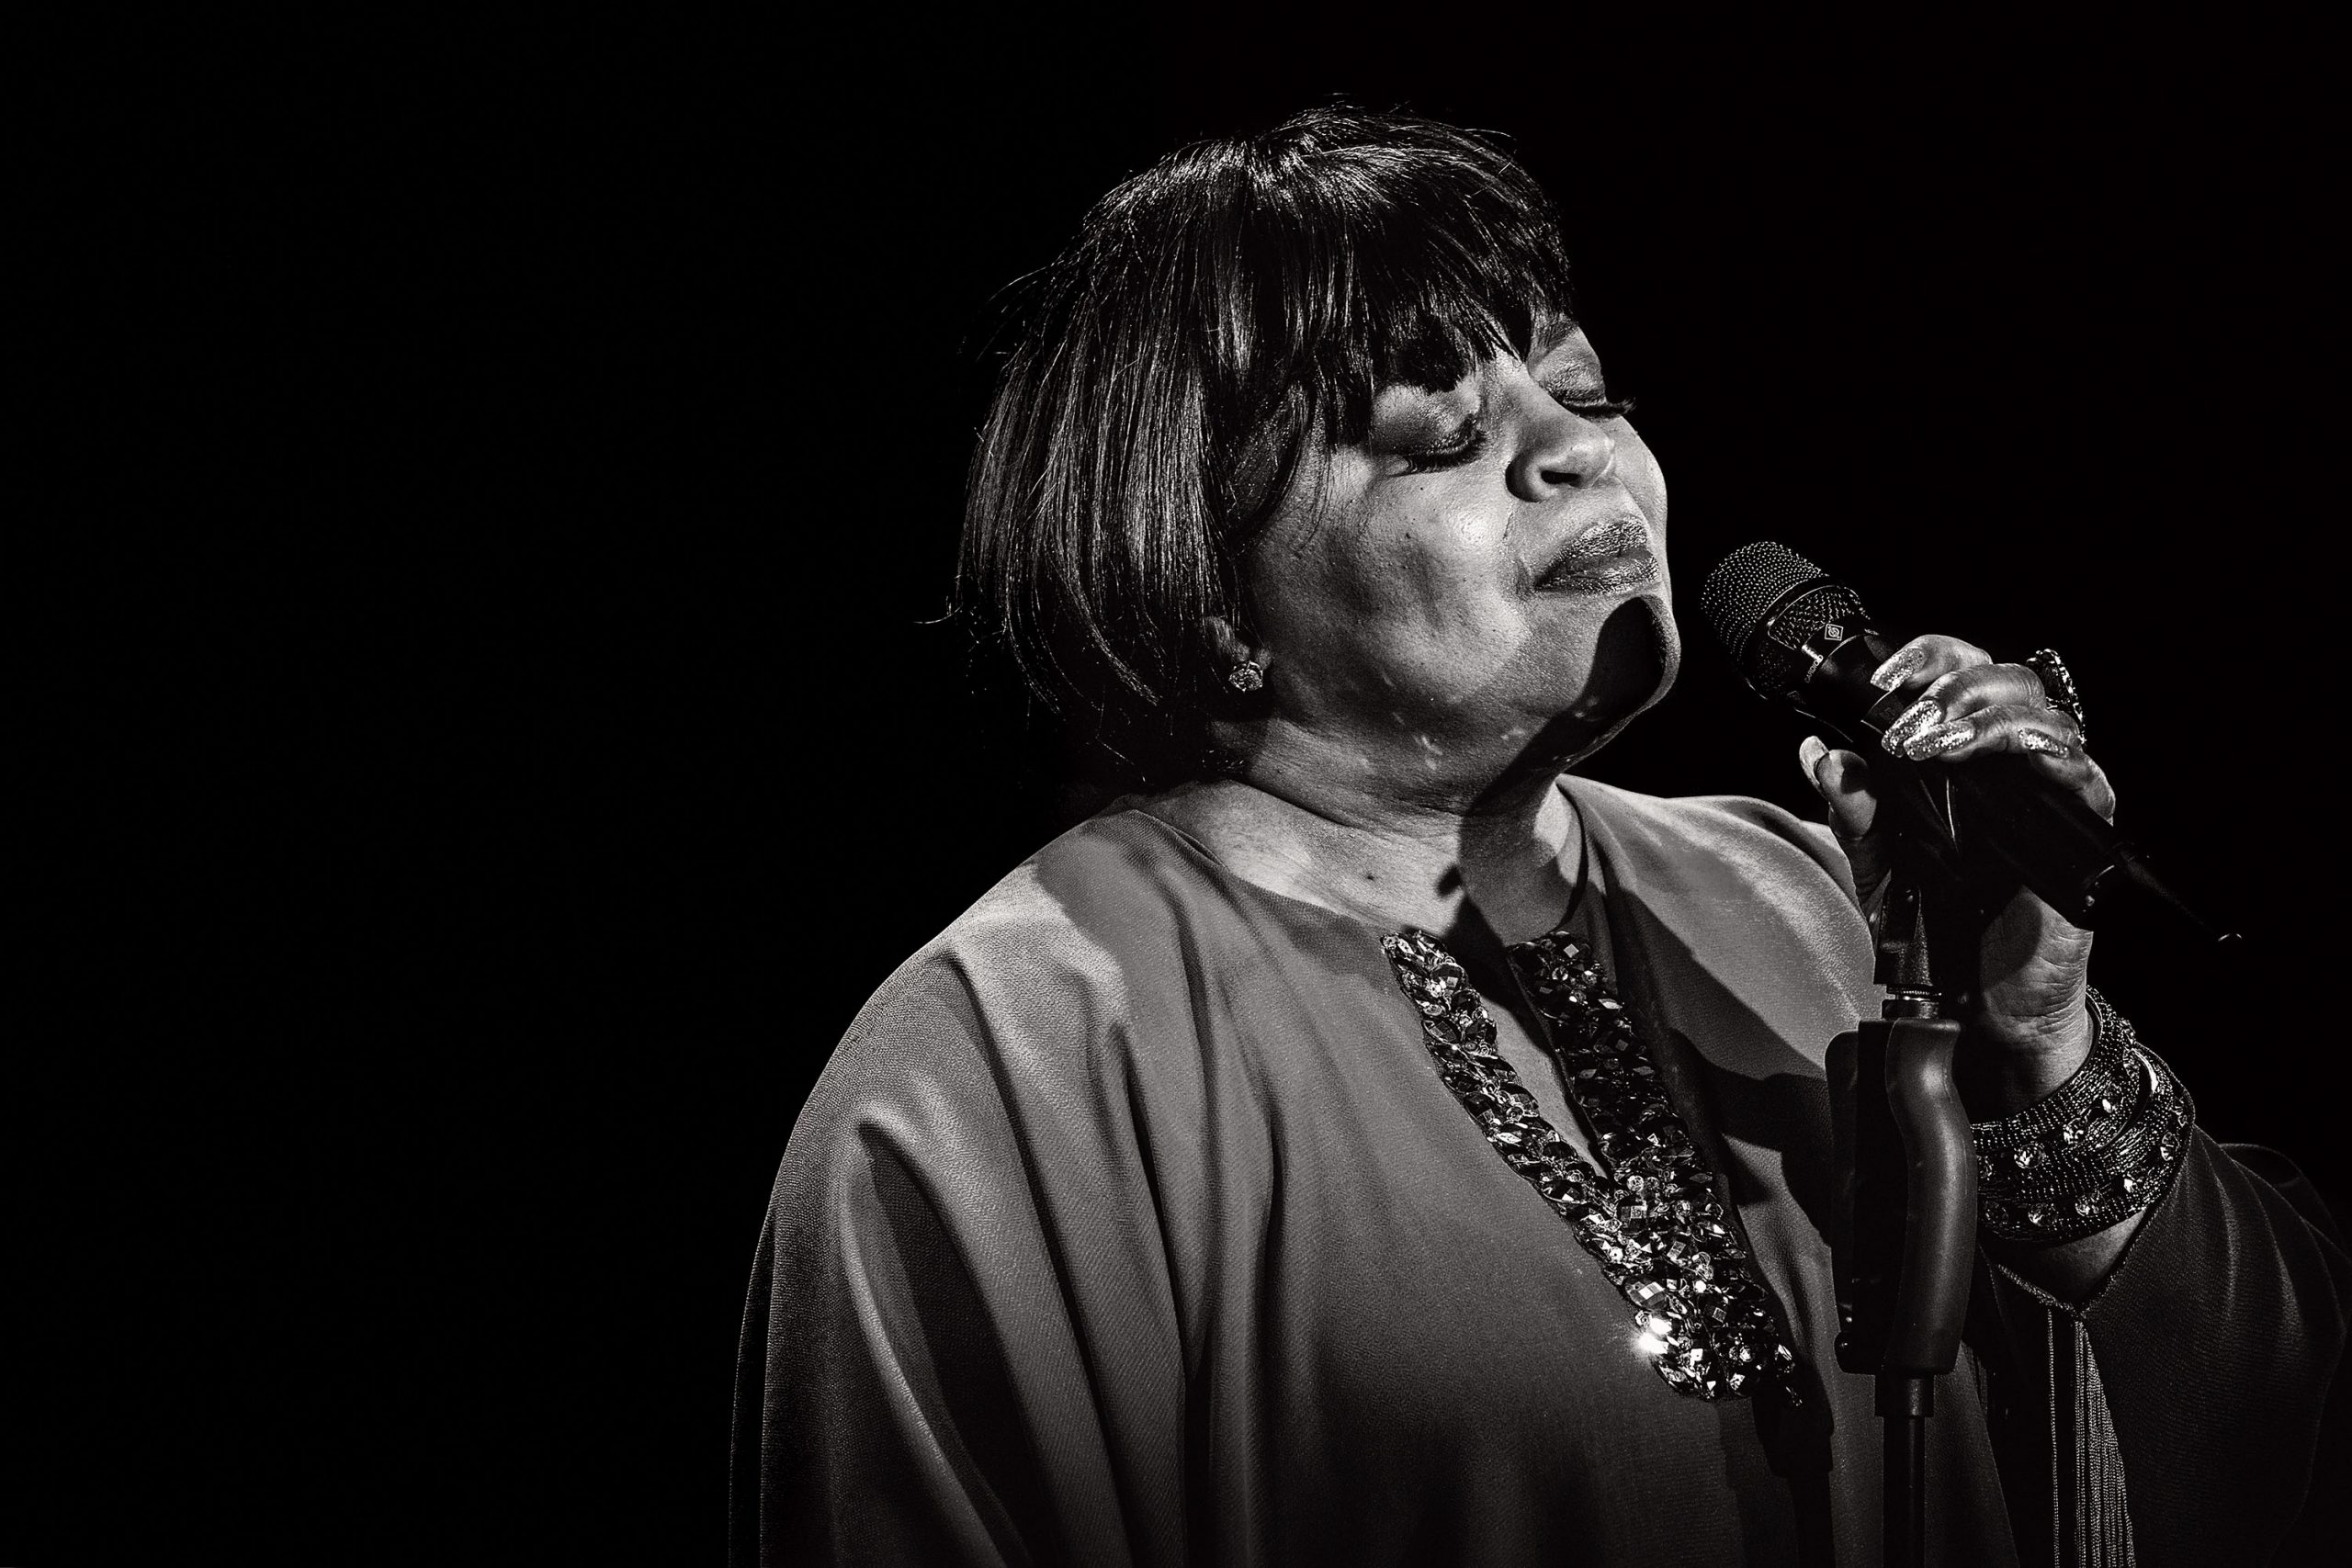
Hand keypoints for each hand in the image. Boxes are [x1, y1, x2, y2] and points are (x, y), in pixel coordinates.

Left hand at [1797, 635, 2115, 1112]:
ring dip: (1983, 715)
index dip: (1926, 661)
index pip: (1957, 676)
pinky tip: (1995, 758)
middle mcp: (2008, 764)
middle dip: (1949, 686)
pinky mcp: (2082, 827)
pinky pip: (2080, 770)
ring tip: (1934, 746)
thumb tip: (1818, 753)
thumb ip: (1853, 810)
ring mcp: (2049, 791)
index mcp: (1961, 759)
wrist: (1983, 1003)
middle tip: (1905, 728)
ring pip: (2043, 711)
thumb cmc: (1938, 929)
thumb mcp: (1878, 867)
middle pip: (2001, 678)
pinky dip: (2039, 751)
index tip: (1878, 684)